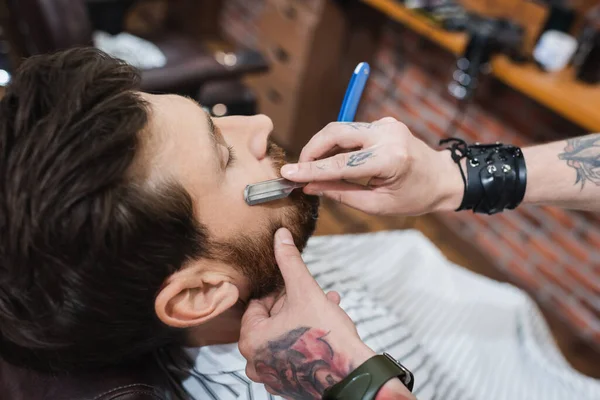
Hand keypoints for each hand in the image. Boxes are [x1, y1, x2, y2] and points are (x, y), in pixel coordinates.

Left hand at [238, 228, 375, 398]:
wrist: (352, 375)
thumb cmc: (326, 337)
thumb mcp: (305, 291)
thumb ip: (289, 262)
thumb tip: (280, 235)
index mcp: (251, 340)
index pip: (258, 306)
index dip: (280, 293)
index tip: (297, 288)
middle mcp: (255, 362)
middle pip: (271, 322)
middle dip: (295, 305)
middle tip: (315, 296)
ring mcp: (272, 376)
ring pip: (283, 338)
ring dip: (302, 320)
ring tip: (327, 309)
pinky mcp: (289, 385)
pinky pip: (292, 356)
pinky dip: (304, 342)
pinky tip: (326, 329)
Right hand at [280, 118, 462, 215]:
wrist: (444, 178)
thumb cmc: (415, 197)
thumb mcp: (378, 205)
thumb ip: (341, 194)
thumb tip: (310, 187)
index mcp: (390, 159)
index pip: (340, 163)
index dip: (310, 169)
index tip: (288, 173)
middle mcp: (387, 135)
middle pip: (335, 133)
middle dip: (311, 150)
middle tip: (297, 170)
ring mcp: (386, 125)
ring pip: (340, 129)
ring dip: (321, 147)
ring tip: (311, 168)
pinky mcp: (383, 123)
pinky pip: (351, 131)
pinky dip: (336, 145)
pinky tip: (332, 160)